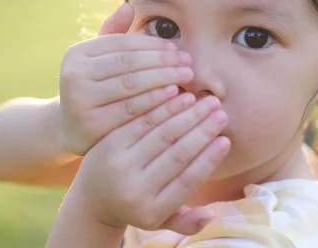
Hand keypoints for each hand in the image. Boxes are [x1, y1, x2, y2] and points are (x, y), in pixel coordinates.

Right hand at [59, 3, 193, 155]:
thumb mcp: (98, 61)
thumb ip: (112, 34)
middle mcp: (73, 74)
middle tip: (188, 61)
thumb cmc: (94, 87)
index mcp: (76, 54)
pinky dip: (155, 100)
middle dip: (162, 61)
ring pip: (131, 84)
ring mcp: (80, 100)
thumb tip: (128, 6)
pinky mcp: (92, 123)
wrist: (72, 128)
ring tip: (186, 76)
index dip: (151, 44)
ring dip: (163, 78)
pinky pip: (131, 108)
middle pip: (128, 62)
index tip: (175, 48)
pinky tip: (174, 95)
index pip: (121, 43)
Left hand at [73, 94, 231, 234]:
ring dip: (186, 114)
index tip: (226, 139)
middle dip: (202, 130)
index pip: (187, 181)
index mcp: (151, 210)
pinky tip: (180, 95)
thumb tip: (212, 214)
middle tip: (221, 112)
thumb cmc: (138, 206)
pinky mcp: (108, 142)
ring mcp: (118, 164)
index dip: (209, 159)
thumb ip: (187, 222)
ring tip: (206, 100)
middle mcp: (133, 189)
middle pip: (175, 154)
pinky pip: (141, 120)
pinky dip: (163, 107)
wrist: (92, 198)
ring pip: (159, 134)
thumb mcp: (160, 222)